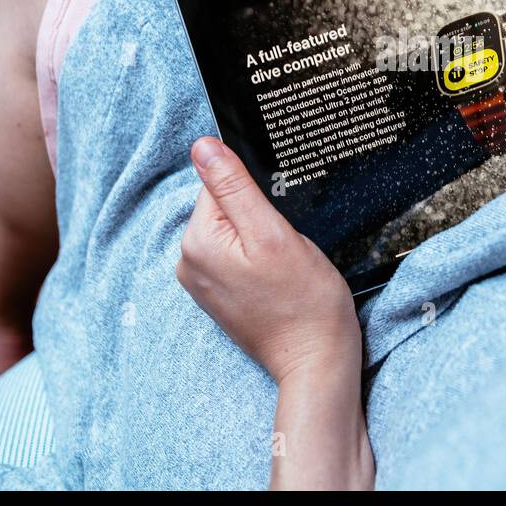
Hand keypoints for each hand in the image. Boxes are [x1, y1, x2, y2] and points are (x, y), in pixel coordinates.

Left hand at [176, 137, 359, 382]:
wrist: (316, 360)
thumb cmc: (304, 300)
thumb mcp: (272, 234)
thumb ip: (234, 187)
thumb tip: (202, 145)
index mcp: (197, 241)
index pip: (219, 182)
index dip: (256, 186)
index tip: (281, 210)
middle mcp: (190, 261)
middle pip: (225, 205)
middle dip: (259, 210)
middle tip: (287, 239)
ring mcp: (203, 281)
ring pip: (234, 229)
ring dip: (261, 233)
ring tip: (286, 258)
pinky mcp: (220, 294)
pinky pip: (236, 254)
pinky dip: (259, 254)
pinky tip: (280, 271)